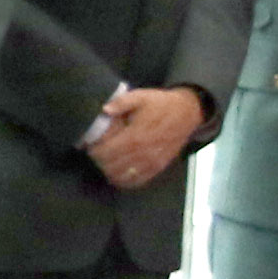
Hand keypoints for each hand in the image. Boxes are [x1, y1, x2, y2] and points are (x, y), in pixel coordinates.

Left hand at [87, 85, 205, 195]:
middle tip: (96, 153)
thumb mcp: (140, 96)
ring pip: (122, 177)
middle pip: (111, 167)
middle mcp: (142, 153)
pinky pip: (137, 182)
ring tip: (106, 162)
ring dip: (110, 171)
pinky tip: (119, 171)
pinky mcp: (157, 168)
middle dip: (99, 161)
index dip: (94, 151)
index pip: (106, 153)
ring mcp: (151, 163)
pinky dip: (124, 180)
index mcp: (135, 136)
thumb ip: (121, 103)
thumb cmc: (161, 104)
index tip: (90, 146)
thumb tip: (105, 110)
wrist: (187, 113)